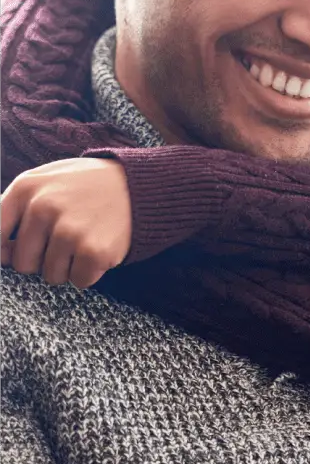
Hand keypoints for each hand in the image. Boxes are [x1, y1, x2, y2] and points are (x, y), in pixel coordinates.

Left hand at [0, 158, 131, 287]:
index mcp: (25, 188)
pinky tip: (100, 248)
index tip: (27, 247)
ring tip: (87, 240)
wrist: (142, 185)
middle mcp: (42, 208)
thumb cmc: (88, 186)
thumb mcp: (48, 182)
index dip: (6, 250)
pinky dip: (90, 272)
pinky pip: (79, 281)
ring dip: (69, 266)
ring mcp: (68, 231)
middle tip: (68, 238)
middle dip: (45, 259)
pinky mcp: (93, 251)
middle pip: (23, 263)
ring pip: (51, 276)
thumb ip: (16, 212)